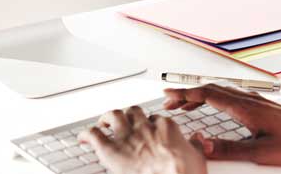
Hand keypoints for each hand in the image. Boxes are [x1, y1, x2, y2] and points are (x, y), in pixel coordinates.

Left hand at [79, 106, 206, 173]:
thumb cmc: (185, 173)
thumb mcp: (198, 158)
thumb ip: (195, 146)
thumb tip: (197, 139)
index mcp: (166, 127)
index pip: (157, 119)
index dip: (151, 124)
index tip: (149, 128)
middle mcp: (145, 127)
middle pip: (134, 112)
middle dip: (128, 114)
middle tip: (124, 120)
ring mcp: (127, 136)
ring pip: (113, 115)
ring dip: (106, 117)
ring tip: (103, 122)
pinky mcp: (110, 149)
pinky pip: (94, 134)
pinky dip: (86, 133)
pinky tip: (82, 137)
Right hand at [164, 84, 280, 165]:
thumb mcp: (260, 152)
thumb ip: (229, 149)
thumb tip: (202, 143)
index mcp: (246, 108)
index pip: (208, 94)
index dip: (185, 93)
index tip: (168, 95)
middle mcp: (250, 100)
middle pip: (212, 89)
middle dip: (188, 93)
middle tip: (170, 102)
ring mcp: (256, 101)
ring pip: (221, 91)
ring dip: (200, 95)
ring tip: (185, 105)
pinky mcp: (262, 106)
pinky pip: (231, 96)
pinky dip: (215, 98)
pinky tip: (214, 107)